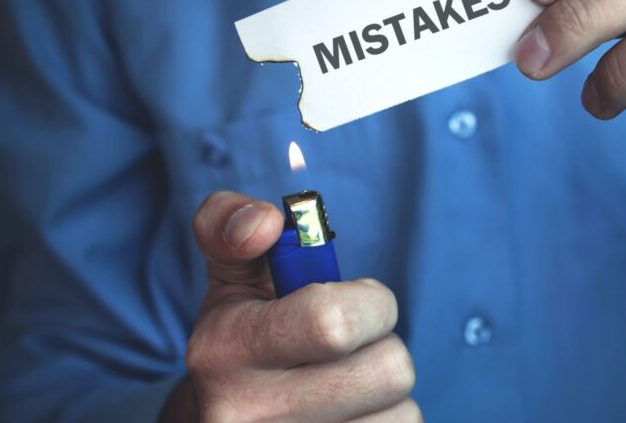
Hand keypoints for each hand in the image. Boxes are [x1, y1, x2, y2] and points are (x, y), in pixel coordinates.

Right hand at [161, 191, 419, 422]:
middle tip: (353, 345)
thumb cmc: (242, 338)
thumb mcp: (229, 279)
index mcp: (223, 351)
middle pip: (389, 370)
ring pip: (403, 412)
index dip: (370, 302)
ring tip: (345, 386)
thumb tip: (263, 223)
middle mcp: (247, 416)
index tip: (356, 299)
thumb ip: (230, 225)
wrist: (222, 422)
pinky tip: (351, 415)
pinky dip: (388, 420)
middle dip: (384, 345)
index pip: (333, 323)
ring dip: (386, 391)